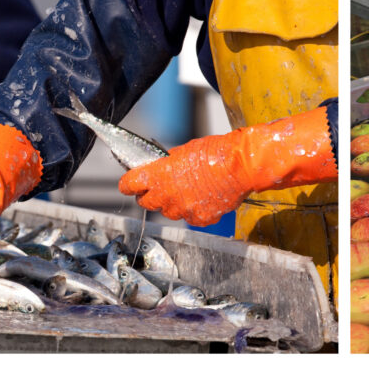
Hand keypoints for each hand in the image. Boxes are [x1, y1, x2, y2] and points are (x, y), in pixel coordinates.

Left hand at [119, 136, 249, 225]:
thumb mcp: (184, 150)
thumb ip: (168, 163)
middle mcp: (166, 196)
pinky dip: (194, 210)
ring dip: (172, 203)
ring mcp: (183, 210)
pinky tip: (203, 198)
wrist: (240, 166)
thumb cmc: (215, 153)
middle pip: (145, 203)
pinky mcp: (199, 219)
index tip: (130, 184)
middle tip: (158, 189)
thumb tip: (163, 167)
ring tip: (187, 191)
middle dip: (149, 196)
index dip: (129, 184)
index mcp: (158, 175)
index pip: (129, 184)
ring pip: (168, 212)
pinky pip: (190, 217)